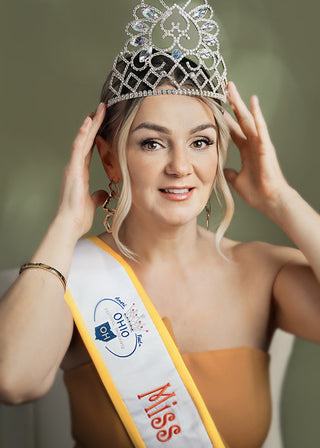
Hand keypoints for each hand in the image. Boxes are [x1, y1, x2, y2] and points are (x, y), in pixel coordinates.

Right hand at [56, 103, 108, 237]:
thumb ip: (98, 195)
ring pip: (82, 140)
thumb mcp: (93, 203)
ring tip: (98, 109)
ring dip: (90, 124)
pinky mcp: (73, 169)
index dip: (95, 136)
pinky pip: (78, 147)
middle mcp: (75, 167)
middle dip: (94, 124)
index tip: (101, 123)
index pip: (89, 149)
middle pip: (86, 140)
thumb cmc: (79, 216)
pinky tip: (88, 122)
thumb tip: (104, 193)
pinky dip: (83, 134)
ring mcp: (73, 167)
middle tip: (101, 109)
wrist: (70, 224)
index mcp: (80, 173)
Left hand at [224, 81, 288, 215]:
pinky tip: (253, 101)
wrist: (269, 201)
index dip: (225, 118)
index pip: (234, 130)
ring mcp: (260, 143)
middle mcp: (253, 143)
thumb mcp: (236, 180)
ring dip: (240, 103)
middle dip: (232, 103)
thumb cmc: (257, 192)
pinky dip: (257, 114)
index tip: (217, 107)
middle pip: (240, 119)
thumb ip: (230, 173)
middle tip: (224, 88)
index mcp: (246, 151)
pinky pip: (260, 127)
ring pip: (248, 118)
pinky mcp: (265, 146)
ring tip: (231, 88)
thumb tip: (223, 170)